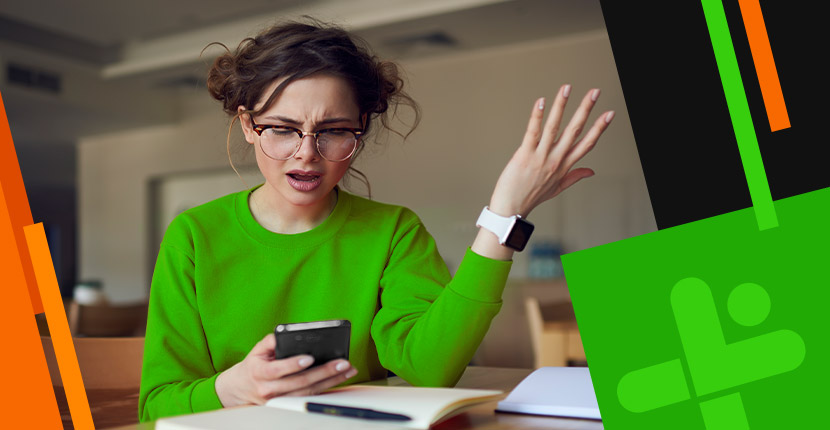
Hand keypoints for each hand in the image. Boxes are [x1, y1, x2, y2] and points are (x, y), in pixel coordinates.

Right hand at [215, 333, 357, 406]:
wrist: (241, 388)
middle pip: (299, 382)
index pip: (277, 370)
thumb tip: (290, 333)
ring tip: (347, 369)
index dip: (293, 365)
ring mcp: (279, 399)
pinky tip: (340, 377)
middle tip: (341, 362)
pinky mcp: (288, 404)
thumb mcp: (258, 349)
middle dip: (323, 372)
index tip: (309, 358)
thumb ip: (272, 340)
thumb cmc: (254, 365)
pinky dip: (326, 386)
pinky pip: (309, 395)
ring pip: (308, 392)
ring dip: (331, 380)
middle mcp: (269, 389)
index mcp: (259, 373)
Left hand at [488, 85, 614, 216]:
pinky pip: (533, 132)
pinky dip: (537, 116)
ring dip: (561, 105)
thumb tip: (591, 171)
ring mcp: (541, 156)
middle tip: (595, 92)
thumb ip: (575, 177)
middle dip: (586, 109)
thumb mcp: (558, 188)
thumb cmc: (531, 197)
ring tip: (567, 88)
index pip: (587, 143)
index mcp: (564, 165)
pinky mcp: (524, 155)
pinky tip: (541, 102)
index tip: (609, 114)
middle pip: (575, 130)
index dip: (599, 128)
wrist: (511, 208)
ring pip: (554, 127)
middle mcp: (556, 159)